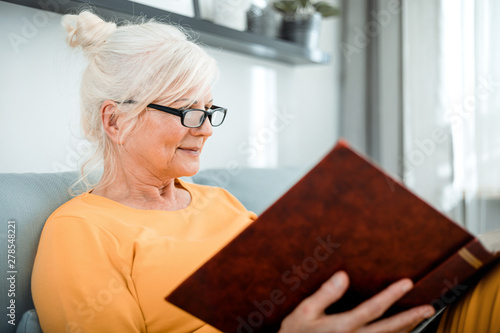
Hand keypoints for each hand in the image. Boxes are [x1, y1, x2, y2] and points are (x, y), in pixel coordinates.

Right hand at [279, 271, 434, 332]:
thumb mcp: (304, 312)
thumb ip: (325, 294)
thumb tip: (343, 275)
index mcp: (342, 326)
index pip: (373, 308)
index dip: (391, 295)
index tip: (407, 283)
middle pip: (389, 329)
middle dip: (410, 317)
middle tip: (429, 308)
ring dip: (406, 329)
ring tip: (421, 318)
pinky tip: (400, 332)